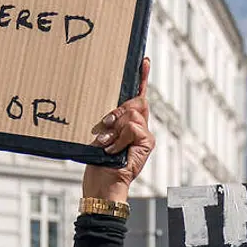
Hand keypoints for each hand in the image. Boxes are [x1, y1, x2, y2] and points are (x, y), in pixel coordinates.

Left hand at [82, 59, 153, 203]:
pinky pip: (133, 128)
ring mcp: (145, 136)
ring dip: (115, 129)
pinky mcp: (148, 143)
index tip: (144, 61)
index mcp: (128, 124)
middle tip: (105, 127)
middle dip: (117, 112)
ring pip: (132, 115)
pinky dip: (119, 138)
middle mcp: (140, 128)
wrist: (103, 184)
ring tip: (106, 144)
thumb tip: (111, 114)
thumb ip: (109, 122)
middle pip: (135, 102)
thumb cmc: (98, 164)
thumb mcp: (100, 136)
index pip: (138, 96)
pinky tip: (113, 150)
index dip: (142, 78)